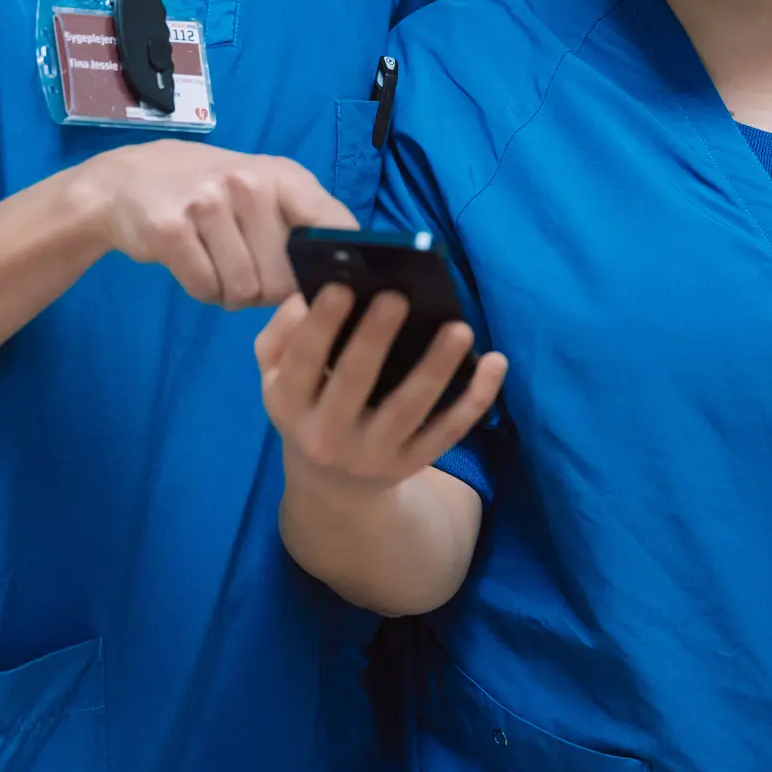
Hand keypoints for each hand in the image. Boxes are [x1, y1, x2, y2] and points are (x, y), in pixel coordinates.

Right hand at [78, 142, 352, 309]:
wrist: (126, 179)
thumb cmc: (208, 191)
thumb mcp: (260, 190)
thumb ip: (301, 224)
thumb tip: (340, 283)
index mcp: (282, 176)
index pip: (335, 229)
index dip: (332, 270)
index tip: (321, 286)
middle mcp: (248, 184)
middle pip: (283, 280)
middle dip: (266, 292)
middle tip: (245, 271)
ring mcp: (207, 203)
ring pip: (243, 290)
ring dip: (231, 294)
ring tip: (217, 267)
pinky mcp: (170, 229)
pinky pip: (206, 288)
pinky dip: (203, 291)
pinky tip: (193, 265)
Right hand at [257, 284, 506, 499]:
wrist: (331, 484)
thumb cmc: (306, 406)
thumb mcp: (276, 377)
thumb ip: (282, 335)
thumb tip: (305, 298)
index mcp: (288, 405)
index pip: (303, 362)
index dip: (320, 326)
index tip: (341, 287)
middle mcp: (327, 435)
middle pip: (353, 383)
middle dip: (374, 338)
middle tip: (397, 297)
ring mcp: (373, 454)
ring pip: (408, 408)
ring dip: (436, 368)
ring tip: (459, 328)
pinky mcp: (412, 463)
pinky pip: (448, 431)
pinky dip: (476, 399)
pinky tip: (495, 363)